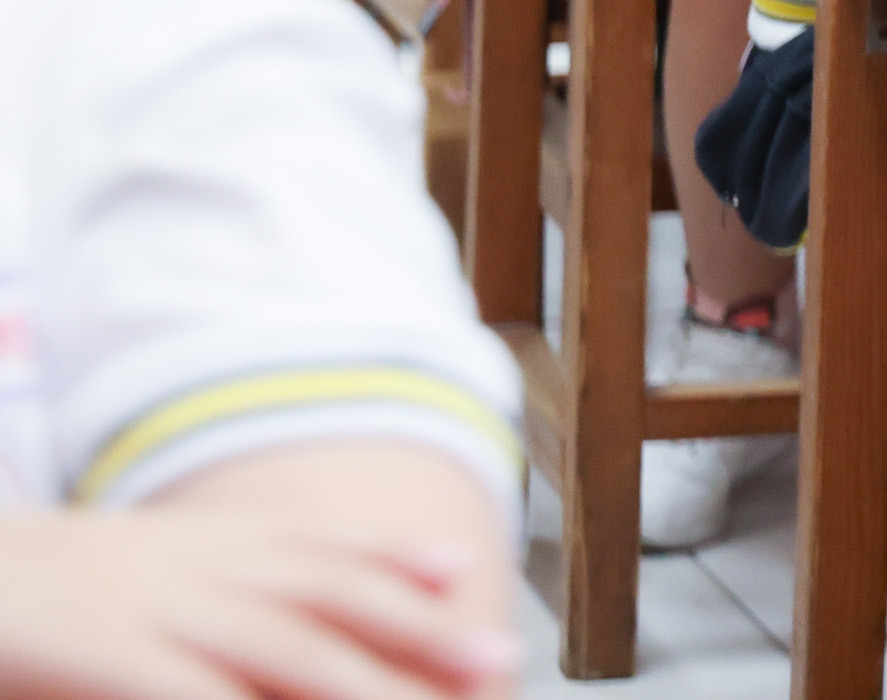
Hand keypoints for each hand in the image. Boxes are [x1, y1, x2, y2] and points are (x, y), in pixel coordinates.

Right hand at [0, 505, 517, 699]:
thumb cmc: (23, 583)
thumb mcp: (120, 567)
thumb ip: (195, 576)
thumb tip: (257, 594)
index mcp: (196, 543)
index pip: (313, 546)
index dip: (392, 558)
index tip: (462, 570)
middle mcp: (196, 569)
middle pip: (329, 598)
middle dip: (421, 628)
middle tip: (499, 656)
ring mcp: (156, 613)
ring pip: (289, 651)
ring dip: (371, 683)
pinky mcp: (107, 658)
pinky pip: (198, 697)